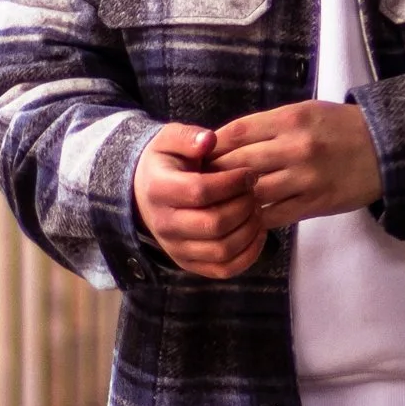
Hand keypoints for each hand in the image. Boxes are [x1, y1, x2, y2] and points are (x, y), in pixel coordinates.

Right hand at [132, 124, 266, 278]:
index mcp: (159, 190)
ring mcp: (176, 248)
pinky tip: (258, 232)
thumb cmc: (166, 163)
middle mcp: (164, 224)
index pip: (200, 191)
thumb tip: (209, 139)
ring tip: (257, 209)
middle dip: (244, 206)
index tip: (249, 173)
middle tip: (255, 191)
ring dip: (249, 229)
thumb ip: (188, 136)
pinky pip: (224, 269)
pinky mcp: (189, 263)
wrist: (147, 193)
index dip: (232, 182)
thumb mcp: (169, 139)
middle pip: (214, 224)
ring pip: (222, 249)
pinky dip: (248, 255)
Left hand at [206, 101, 383, 228]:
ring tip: (215, 204)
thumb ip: (268, 126)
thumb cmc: (339, 126)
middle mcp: (295, 147)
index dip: (212, 146)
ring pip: (253, 193)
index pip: (237, 133)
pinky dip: (255, 218)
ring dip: (231, 200)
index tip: (197, 156)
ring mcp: (306, 178)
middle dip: (213, 175)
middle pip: (239, 164)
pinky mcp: (315, 203)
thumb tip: (224, 142)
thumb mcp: (305, 112)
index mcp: (290, 119)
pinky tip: (242, 219)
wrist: (385, 148)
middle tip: (196, 184)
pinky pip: (275, 215)